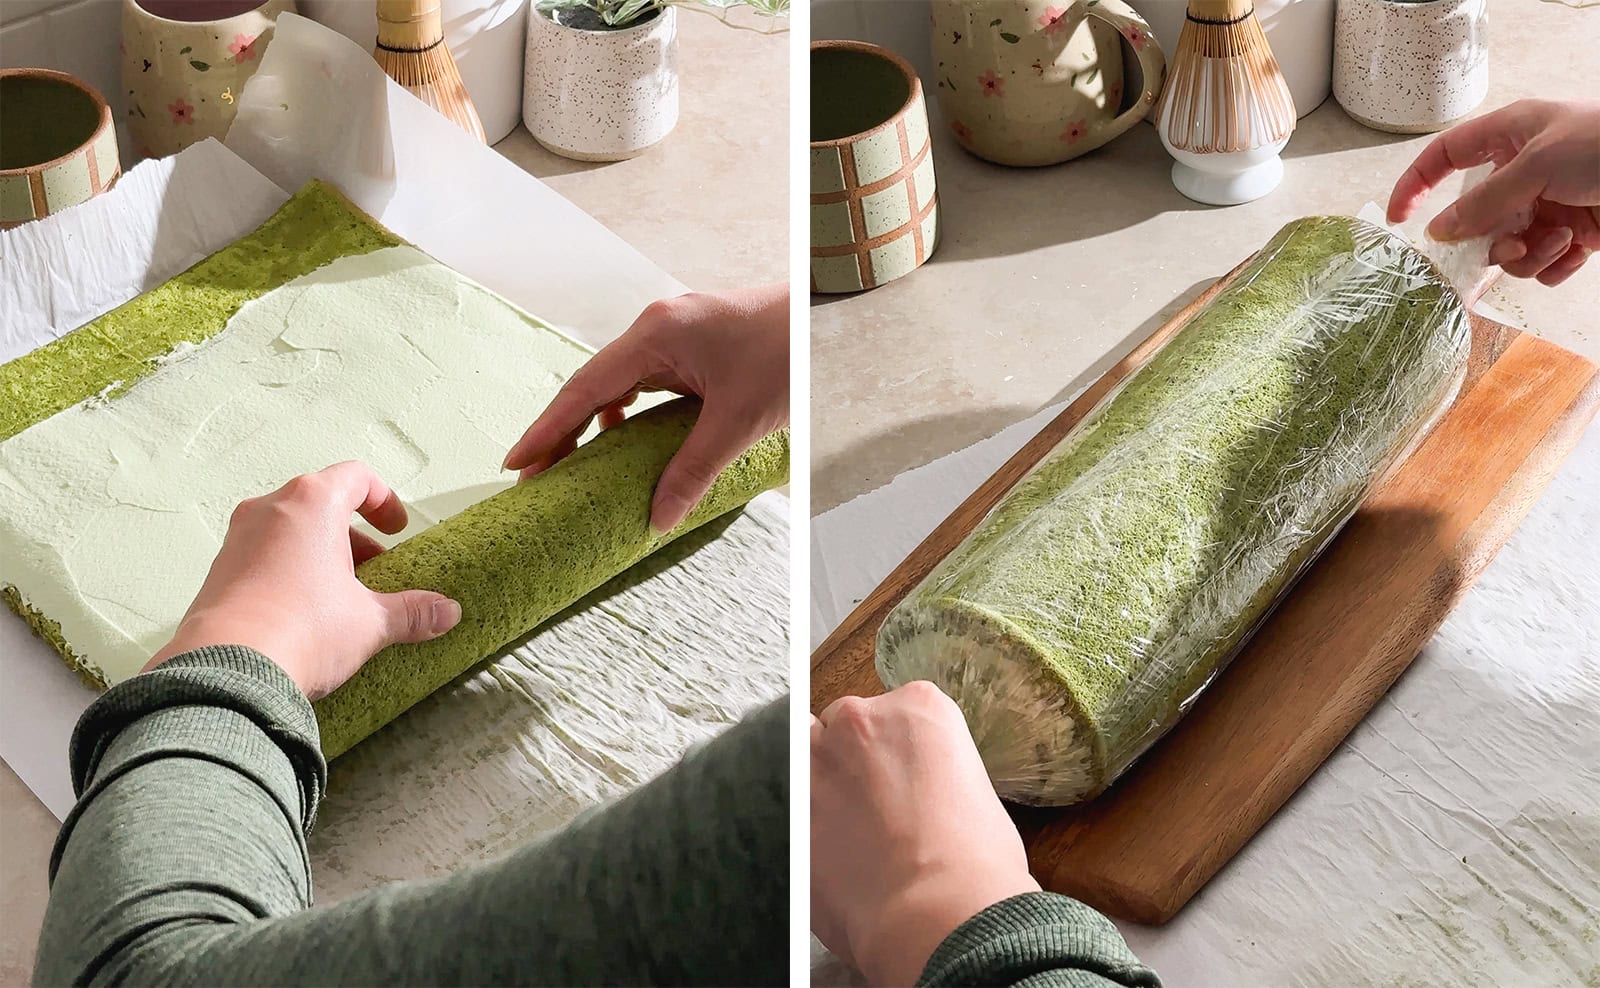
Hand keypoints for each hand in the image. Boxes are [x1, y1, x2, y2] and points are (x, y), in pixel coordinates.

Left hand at [145, 462, 461, 699]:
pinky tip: (305, 614)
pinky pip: (263, 557)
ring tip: (342, 597)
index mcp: (312, 503)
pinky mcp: (218, 571)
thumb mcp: (371, 622)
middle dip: (354, 536)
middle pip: (321, 505)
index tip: (396, 528)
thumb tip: (446, 613)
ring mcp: (238, 539)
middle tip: (375, 571)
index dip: (384, 500)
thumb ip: (412, 612)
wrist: (227, 669)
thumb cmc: (302, 629)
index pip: (355, 478)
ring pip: (290, 531)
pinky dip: (290, 572)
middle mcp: (269, 510)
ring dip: (321, 555)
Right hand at [503, 284, 788, 531]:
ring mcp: (673, 332)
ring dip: (596, 423)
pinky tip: (630, 443)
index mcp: (656, 335)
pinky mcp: (691, 343)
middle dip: (563, 431)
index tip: (516, 461)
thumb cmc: (788, 355)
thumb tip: (656, 518)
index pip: (585, 388)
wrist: (824, 317)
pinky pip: (645, 381)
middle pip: (593, 384)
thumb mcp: (737, 422)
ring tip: (576, 468)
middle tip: (535, 477)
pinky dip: (630, 412)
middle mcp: (656, 327)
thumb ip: (693, 470)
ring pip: (618, 383)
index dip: (547, 428)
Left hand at [811, 682, 1039, 985]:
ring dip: (810, 779)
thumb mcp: (973, 795)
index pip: (891, 714)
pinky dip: (787, 819)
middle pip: (840, 724)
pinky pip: (774, 798)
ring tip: (831, 828)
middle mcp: (862, 719)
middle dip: (847, 759)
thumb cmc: (976, 865)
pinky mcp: (785, 802)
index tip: (896, 784)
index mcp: (920, 708)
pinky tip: (812, 853)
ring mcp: (816, 757)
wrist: (940, 911)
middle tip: (864, 809)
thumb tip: (912, 799)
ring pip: (798, 750)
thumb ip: (930, 776)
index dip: (891, 754)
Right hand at [1387, 98, 1599, 286]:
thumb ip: (1484, 201)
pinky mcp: (1573, 233)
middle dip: (1489, 240)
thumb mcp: (1537, 165)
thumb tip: (1439, 232)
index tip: (1399, 221)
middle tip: (1505, 246)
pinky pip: (1541, 263)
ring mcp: (1548, 204)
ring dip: (1527, 255)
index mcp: (1510, 135)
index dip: (1415, 186)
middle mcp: (1524, 171)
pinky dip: (1553, 264)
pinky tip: (1576, 249)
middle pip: (1476, 219)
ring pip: (1507, 248)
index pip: (1444, 157)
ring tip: (1558, 240)